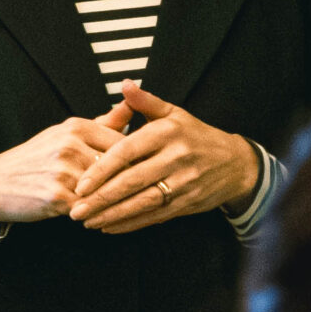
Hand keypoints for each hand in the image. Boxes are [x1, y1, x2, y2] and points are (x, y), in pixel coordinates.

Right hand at [0, 105, 133, 223]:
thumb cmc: (36, 158)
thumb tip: (131, 105)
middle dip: (133, 180)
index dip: (140, 159)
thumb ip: (103, 123)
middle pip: (119, 166)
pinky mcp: (57, 196)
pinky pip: (90, 207)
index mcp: (76, 127)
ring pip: (107, 188)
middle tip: (146, 191)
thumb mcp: (66, 133)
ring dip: (116, 199)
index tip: (149, 170)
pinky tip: (102, 216)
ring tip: (126, 206)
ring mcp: (64, 171)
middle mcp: (71, 145)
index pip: (124, 142)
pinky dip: (99, 213)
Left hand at [69, 82, 258, 233]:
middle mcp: (176, 157)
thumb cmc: (197, 136)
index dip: (102, 169)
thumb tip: (124, 84)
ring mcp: (183, 182)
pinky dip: (130, 223)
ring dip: (112, 215)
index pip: (128, 151)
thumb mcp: (174, 114)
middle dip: (101, 197)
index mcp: (167, 132)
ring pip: (142, 202)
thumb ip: (145, 102)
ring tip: (88, 221)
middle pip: (132, 181)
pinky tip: (109, 227)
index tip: (81, 183)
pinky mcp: (187, 202)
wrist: (234, 163)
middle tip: (76, 209)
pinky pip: (154, 215)